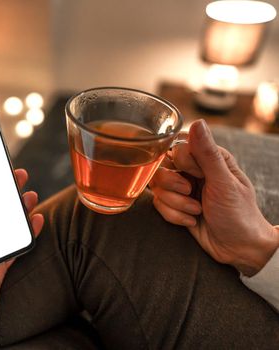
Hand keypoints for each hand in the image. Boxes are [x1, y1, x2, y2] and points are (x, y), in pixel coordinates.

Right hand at [149, 120, 278, 275]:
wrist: (238, 249)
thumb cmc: (239, 214)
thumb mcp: (223, 182)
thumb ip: (207, 153)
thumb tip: (198, 122)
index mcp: (209, 159)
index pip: (178, 147)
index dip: (183, 163)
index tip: (198, 176)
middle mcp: (193, 171)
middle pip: (161, 166)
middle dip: (174, 186)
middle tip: (192, 194)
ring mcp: (182, 189)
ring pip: (157, 187)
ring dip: (175, 203)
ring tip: (196, 211)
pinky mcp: (175, 206)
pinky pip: (158, 204)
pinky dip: (174, 216)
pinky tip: (191, 221)